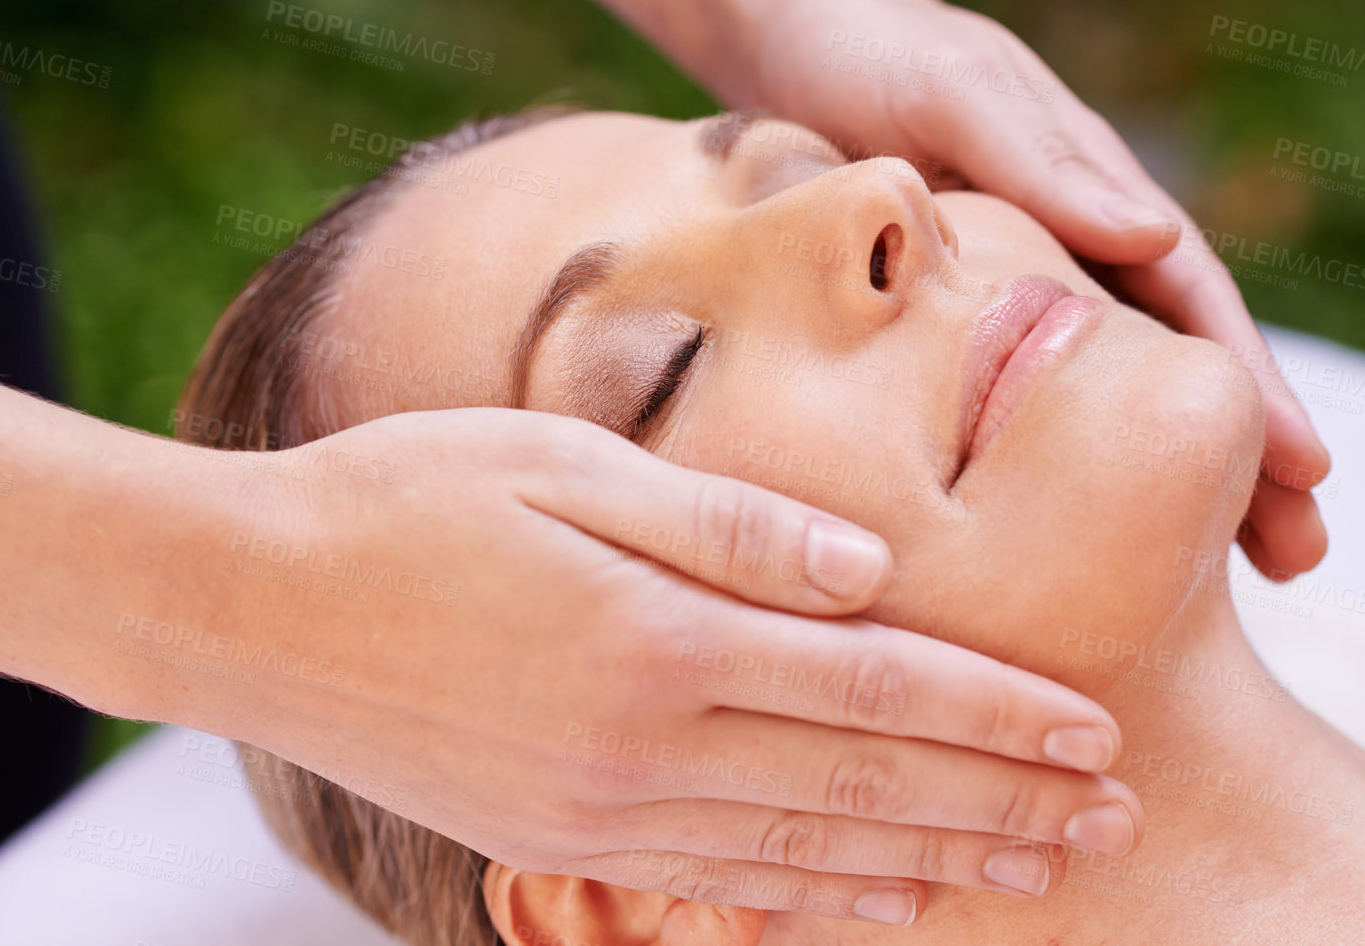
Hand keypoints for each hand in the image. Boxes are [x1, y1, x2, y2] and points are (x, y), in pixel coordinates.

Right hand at [222, 408, 1140, 923]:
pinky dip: (820, 897)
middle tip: (1114, 815)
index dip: (994, 713)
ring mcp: (597, 810)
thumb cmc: (408, 497)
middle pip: (863, 782)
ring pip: (808, 850)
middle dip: (1000, 801)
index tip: (1095, 732)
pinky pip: (719, 882)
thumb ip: (726, 520)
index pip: (873, 684)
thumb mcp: (561, 463)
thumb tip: (872, 568)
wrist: (250, 604)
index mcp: (658, 637)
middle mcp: (641, 744)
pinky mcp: (555, 839)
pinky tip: (887, 901)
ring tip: (1040, 870)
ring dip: (935, 861)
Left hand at [750, 0, 1330, 578]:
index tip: (1310, 473)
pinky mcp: (949, 321)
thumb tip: (1157, 232)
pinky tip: (1068, 528)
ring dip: (1162, 475)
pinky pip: (1016, 402)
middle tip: (1302, 563)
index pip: (1194, 303)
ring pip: (1103, 397)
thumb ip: (1043, 160)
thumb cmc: (876, 54)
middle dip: (1242, 458)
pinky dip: (1059, 462)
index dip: (1254, 387)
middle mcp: (1073, 249)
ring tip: (1220, 580)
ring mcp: (1017, 290)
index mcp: (1095, 196)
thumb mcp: (959, 95)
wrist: (787, 39)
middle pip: (1173, 366)